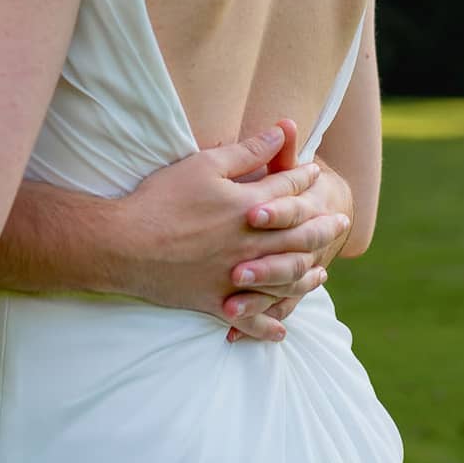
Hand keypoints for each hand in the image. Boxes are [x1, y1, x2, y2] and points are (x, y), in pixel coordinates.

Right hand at [111, 120, 337, 329]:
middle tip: (339, 224)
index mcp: (248, 207)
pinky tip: (281, 330)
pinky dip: (267, 326)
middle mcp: (250, 244)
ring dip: (306, 276)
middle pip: (298, 236)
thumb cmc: (161, 199)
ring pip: (283, 280)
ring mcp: (235, 277)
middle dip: (322, 228)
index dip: (303, 178)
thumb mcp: (204, 165)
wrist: (124, 244)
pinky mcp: (216, 300)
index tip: (315, 173)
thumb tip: (281, 132)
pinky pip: (250, 319)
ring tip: (320, 273)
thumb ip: (246, 152)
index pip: (287, 190)